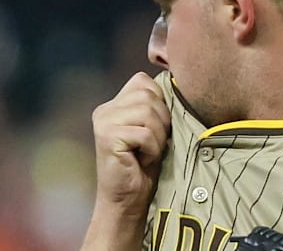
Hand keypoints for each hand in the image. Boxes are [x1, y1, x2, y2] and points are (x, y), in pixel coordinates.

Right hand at [90, 71, 170, 215]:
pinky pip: (145, 133)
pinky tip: (142, 159)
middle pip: (149, 95)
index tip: (157, 128)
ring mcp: (104, 122)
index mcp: (115, 103)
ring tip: (148, 151)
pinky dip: (153, 148)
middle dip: (162, 121)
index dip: (161, 103)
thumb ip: (156, 105)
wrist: (127, 200)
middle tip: (154, 143)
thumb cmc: (145, 165)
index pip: (144, 81)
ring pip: (149, 113)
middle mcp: (105, 109)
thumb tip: (178, 82)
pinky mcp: (107, 137)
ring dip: (158, 136)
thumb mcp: (154, 128)